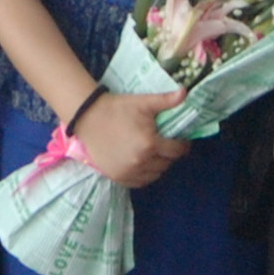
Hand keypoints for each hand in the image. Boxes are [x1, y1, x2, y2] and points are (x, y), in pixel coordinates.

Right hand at [73, 91, 189, 188]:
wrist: (88, 118)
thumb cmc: (117, 109)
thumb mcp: (143, 102)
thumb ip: (166, 100)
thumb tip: (185, 92)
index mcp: (149, 144)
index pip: (176, 151)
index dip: (182, 145)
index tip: (181, 140)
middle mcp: (141, 162)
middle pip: (167, 163)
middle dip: (170, 154)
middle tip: (166, 144)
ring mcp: (129, 172)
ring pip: (155, 174)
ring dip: (158, 165)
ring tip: (154, 153)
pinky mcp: (118, 177)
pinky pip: (141, 181)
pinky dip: (145, 174)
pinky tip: (143, 163)